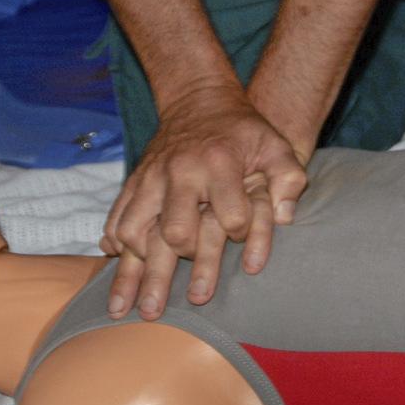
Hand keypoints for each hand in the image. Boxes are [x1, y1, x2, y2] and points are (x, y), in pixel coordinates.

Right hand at [101, 83, 308, 319]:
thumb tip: (287, 217)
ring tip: (131, 304)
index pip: (230, 215)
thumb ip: (289, 178)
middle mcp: (180, 172)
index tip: (242, 234)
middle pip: (175, 231)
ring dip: (136, 268)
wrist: (200, 100)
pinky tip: (117, 264)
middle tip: (189, 290)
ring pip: (135, 230)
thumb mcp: (275, 145)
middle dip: (184, 263)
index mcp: (219, 163)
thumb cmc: (244, 130)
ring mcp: (152, 178)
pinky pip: (117, 217)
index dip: (242, 232)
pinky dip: (116, 242)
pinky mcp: (135, 181)